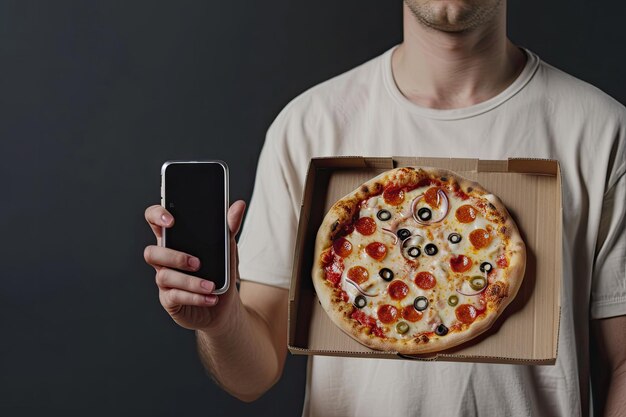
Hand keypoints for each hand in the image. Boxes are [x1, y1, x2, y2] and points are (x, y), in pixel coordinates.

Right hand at [143, 200, 245, 330]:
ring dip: (190, 282)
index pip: (155, 221)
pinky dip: (195, 297)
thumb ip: (229, 228)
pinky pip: (175, 297)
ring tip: (210, 285)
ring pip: (163, 276)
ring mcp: (165, 281)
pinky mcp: (169, 300)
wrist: (224, 304)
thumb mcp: (227, 249)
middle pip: (151, 252)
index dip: (157, 216)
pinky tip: (211, 297)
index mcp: (175, 240)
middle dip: (174, 256)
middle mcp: (165, 260)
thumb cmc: (220, 272)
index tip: (171, 221)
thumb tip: (239, 205)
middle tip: (197, 263)